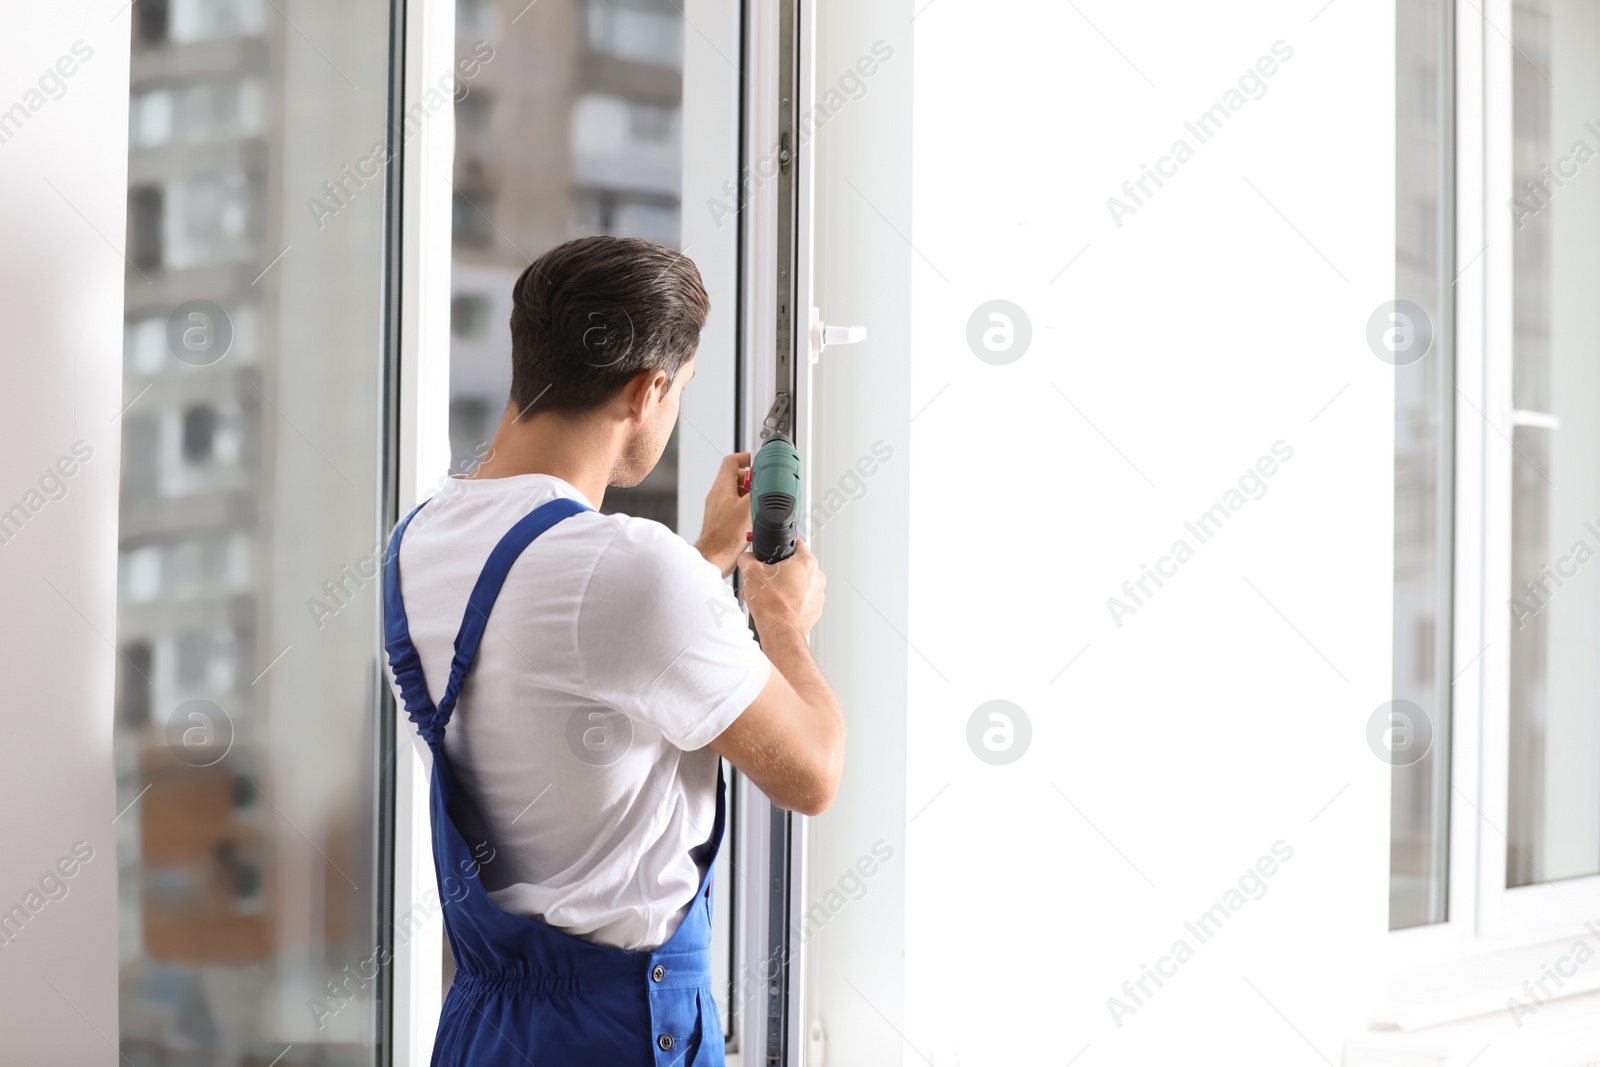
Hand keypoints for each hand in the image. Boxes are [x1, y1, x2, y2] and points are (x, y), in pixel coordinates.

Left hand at [695, 452, 751, 577]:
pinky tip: (753, 521)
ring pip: (738, 494)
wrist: (715, 557)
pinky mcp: (722, 520)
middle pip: (737, 478)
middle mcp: (718, 495)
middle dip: (752, 482)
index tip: (758, 463)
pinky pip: (736, 508)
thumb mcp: (748, 508)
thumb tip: (766, 481)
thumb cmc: (726, 537)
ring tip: (758, 507)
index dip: (746, 458)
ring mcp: (719, 507)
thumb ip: (757, 491)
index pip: (731, 461)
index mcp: (722, 487)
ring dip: (750, 498)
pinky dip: (746, 510)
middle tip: (762, 489)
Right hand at [736, 539, 825, 637]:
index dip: (781, 548)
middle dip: (778, 572)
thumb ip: (747, 558)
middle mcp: (817, 577)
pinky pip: (801, 600)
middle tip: (765, 579)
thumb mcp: (750, 573)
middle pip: (795, 566)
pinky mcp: (815, 609)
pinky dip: (789, 601)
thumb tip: (747, 558)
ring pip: (798, 584)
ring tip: (767, 595)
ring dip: (783, 587)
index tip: (773, 555)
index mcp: (806, 563)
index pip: (796, 544)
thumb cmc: (771, 605)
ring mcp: (818, 595)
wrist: (780, 632)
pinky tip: (775, 606)